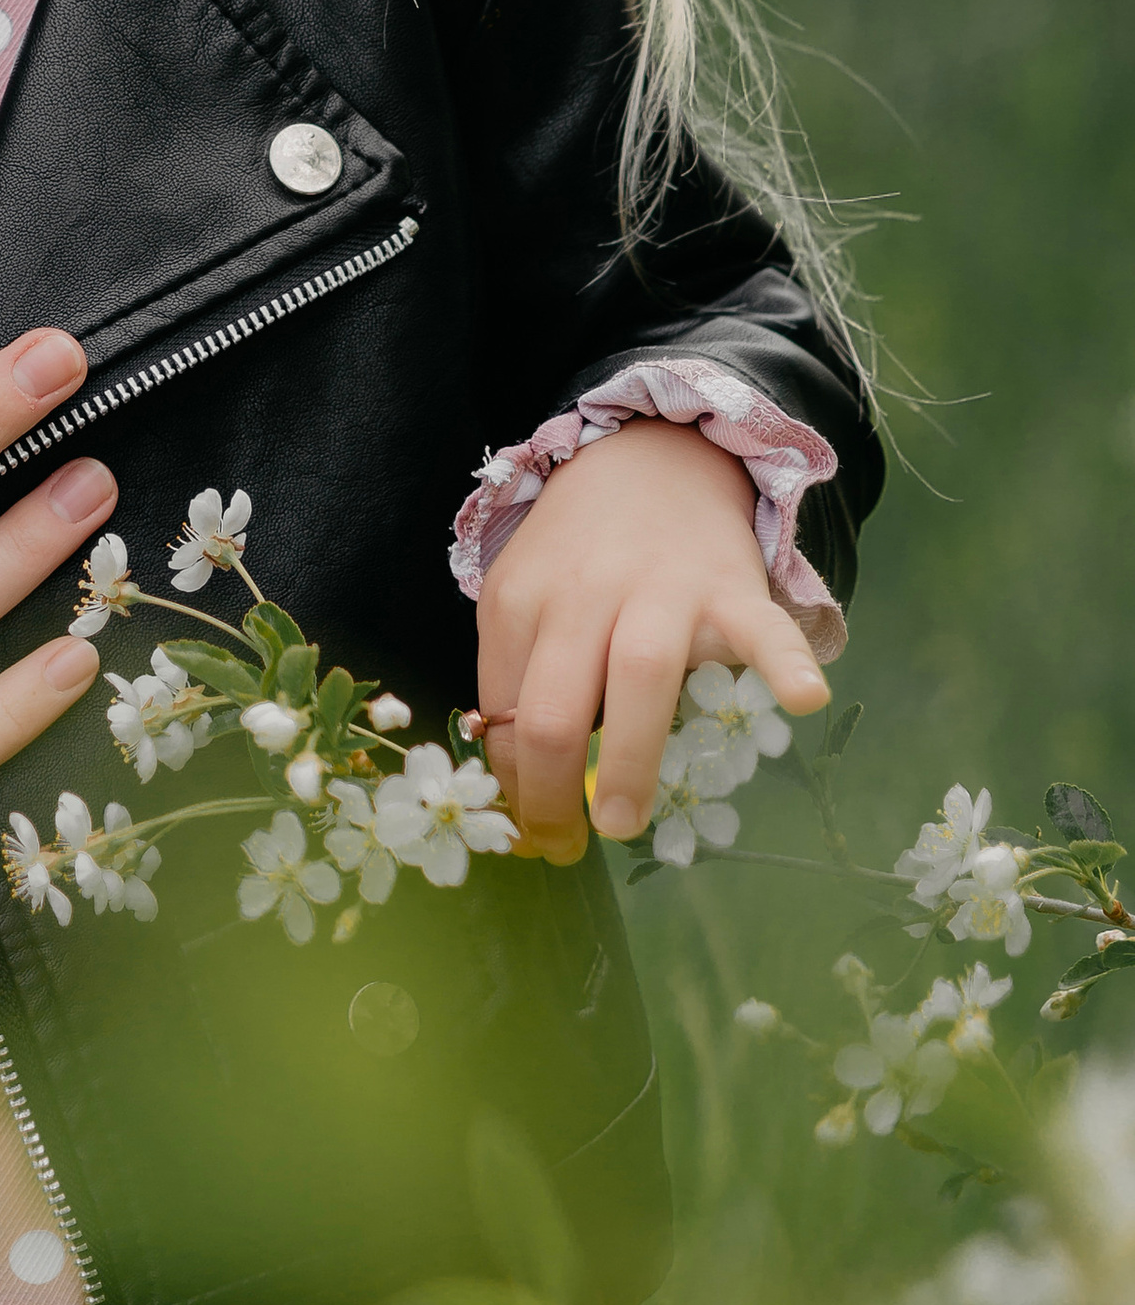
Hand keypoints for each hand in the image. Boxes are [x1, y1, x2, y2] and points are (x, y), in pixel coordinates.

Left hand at [474, 419, 830, 861]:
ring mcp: (661, 590)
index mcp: (521, 600)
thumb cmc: (582, 551)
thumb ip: (520, 673)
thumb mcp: (526, 596)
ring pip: (638, 676)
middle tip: (566, 847)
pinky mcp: (730, 587)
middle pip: (555, 704)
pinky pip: (759, 627)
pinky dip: (783, 662)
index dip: (511, 783)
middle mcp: (584, 594)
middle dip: (551, 791)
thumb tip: (518, 783)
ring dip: (628, 758)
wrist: (649, 457)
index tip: (527, 831)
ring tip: (623, 823)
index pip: (502, 710)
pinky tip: (802, 700)